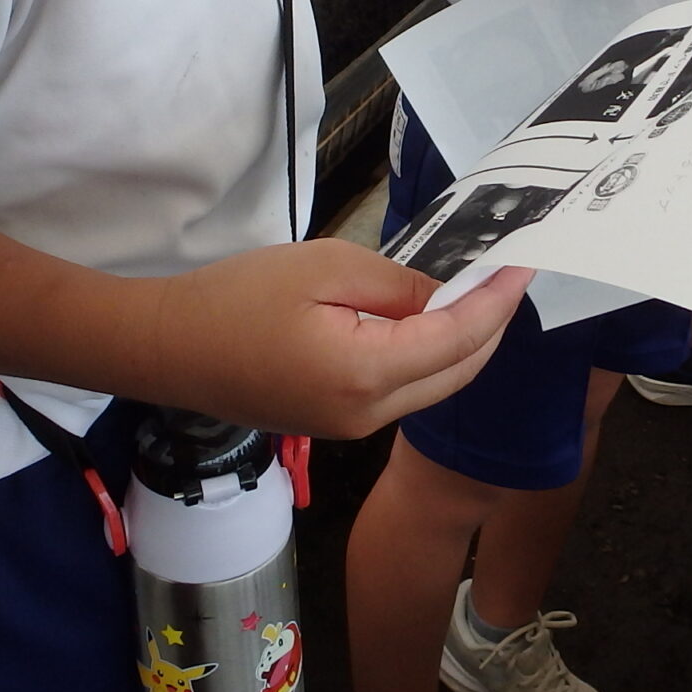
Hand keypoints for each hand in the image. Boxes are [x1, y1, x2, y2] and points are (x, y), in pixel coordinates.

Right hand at [148, 242, 531, 438]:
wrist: (167, 348)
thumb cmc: (236, 298)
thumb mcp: (324, 267)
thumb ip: (396, 284)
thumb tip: (448, 296)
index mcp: (366, 374)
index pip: (459, 339)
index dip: (498, 301)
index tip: (525, 263)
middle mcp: (368, 415)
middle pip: (457, 374)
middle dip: (492, 326)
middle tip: (510, 276)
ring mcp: (351, 427)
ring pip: (434, 388)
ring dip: (464, 344)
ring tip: (481, 293)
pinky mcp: (334, 423)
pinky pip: (403, 393)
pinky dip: (430, 358)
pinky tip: (431, 321)